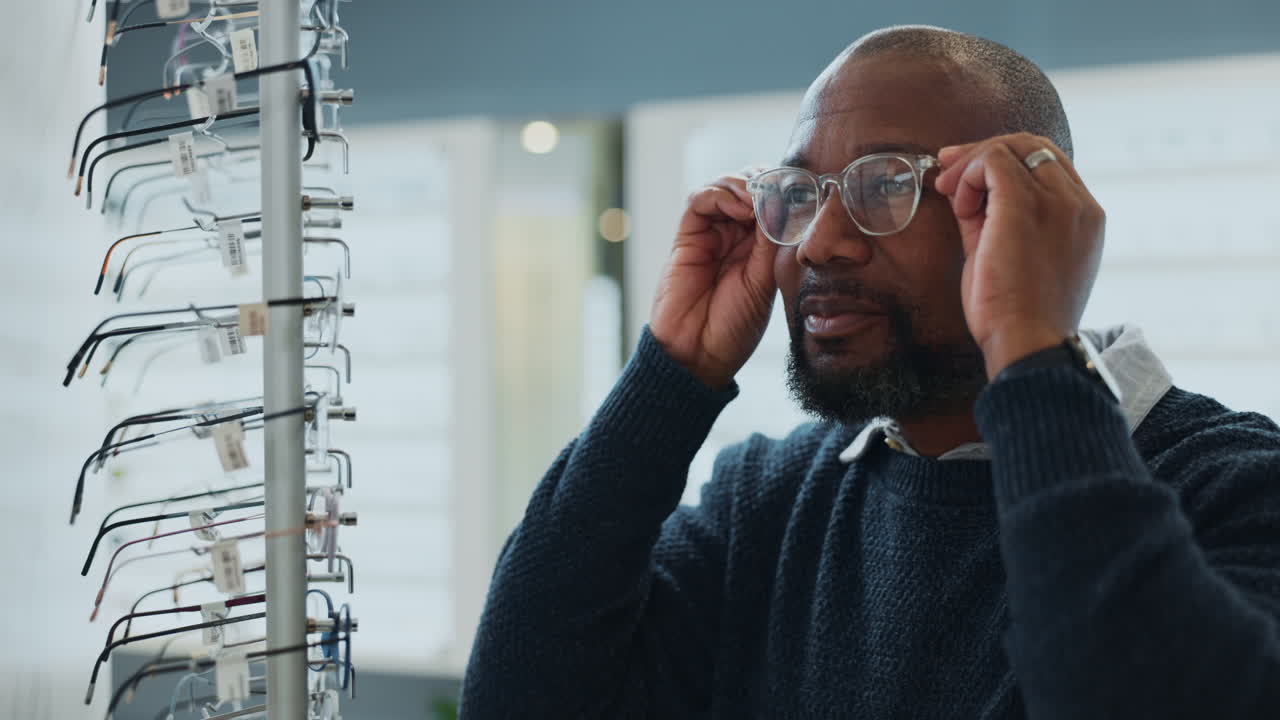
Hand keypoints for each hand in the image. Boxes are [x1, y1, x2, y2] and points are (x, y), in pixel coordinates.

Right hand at [649, 170, 779, 388]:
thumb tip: (783, 202)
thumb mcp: (766, 280)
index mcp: (760, 247)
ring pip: (725, 186)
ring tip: (758, 200)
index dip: (784, 189)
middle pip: (749, 186)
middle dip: (765, 181)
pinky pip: (699, 200)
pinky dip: (719, 193)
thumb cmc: (734, 326)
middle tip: (780, 188)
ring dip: (743, 184)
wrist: (698, 353)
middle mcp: (735, 235)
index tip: (802, 189)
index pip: (772, 201)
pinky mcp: (687, 237)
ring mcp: (711, 234)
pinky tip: (739, 207)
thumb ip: (772, 241)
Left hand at [934, 134, 1105, 378]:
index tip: (964, 174)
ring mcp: (1057, 201)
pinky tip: (959, 206)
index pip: (1047, 163)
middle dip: (983, 152)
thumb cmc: (1015, 313)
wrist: (1027, 342)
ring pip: (1012, 147)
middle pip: (1032, 146)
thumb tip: (964, 188)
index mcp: (1084, 217)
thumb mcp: (1009, 256)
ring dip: (971, 165)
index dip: (1003, 160)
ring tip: (949, 193)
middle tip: (946, 171)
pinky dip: (968, 175)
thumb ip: (993, 219)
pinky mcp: (1026, 206)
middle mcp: (1078, 203)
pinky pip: (994, 161)